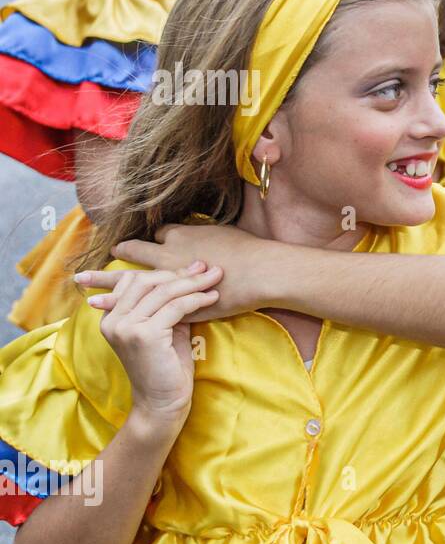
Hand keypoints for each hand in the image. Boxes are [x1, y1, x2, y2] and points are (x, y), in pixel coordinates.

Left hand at [75, 223, 271, 320]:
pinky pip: (147, 306)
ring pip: (133, 281)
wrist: (261, 271)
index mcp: (183, 237)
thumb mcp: (226, 233)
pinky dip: (125, 307)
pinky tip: (107, 310)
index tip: (147, 242)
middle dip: (118, 254)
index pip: (161, 235)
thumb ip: (211, 236)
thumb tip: (210, 236)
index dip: (156, 239)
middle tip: (98, 257)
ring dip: (108, 283)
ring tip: (85, 287)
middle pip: (135, 252)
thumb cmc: (249, 250)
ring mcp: (171, 282)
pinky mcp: (179, 303)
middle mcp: (170, 257)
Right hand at [89, 263, 220, 434]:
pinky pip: (175, 307)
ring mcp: (125, 326)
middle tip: (209, 269)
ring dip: (194, 283)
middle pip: (148, 281)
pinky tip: (213, 298)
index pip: (134, 280)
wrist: (162, 402)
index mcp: (111, 316)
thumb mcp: (165, 329)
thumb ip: (167, 305)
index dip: (165, 271)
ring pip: (163, 292)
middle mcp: (112, 319)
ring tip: (216, 279)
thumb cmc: (167, 366)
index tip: (195, 266)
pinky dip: (196, 300)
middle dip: (181, 273)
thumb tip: (190, 275)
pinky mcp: (143, 335)